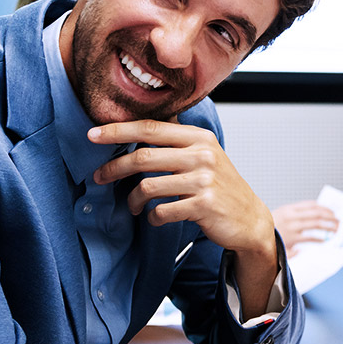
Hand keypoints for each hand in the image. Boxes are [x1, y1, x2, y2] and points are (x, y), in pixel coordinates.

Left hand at [87, 120, 275, 259]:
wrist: (250, 219)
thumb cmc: (221, 186)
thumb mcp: (205, 154)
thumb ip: (177, 140)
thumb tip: (138, 124)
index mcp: (199, 138)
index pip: (150, 128)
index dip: (118, 130)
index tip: (93, 134)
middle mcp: (203, 155)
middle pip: (143, 156)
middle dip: (114, 167)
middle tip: (99, 176)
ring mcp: (204, 181)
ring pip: (148, 187)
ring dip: (133, 199)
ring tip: (133, 205)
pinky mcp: (203, 206)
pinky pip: (162, 211)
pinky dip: (153, 217)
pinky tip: (156, 217)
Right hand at [272, 201, 338, 256]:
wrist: (254, 236)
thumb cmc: (269, 228)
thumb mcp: (280, 216)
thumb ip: (296, 215)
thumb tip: (315, 214)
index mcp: (289, 209)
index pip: (311, 205)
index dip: (324, 207)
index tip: (333, 211)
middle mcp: (291, 216)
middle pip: (316, 213)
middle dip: (329, 216)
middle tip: (338, 221)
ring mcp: (291, 227)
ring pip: (315, 223)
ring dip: (328, 226)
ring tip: (336, 229)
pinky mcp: (291, 239)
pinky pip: (309, 238)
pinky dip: (318, 239)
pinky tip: (324, 241)